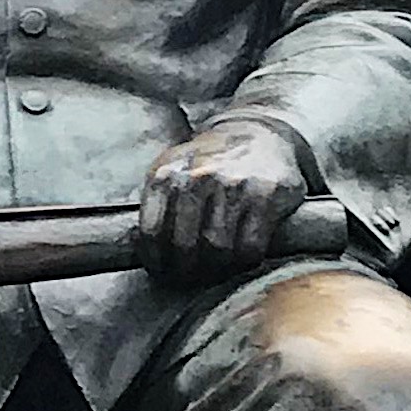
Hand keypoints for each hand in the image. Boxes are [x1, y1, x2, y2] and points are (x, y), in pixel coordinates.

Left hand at [139, 115, 311, 283]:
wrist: (259, 132)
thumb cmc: (210, 161)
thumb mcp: (173, 169)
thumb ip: (158, 204)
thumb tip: (145, 252)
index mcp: (166, 173)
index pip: (151, 233)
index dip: (156, 261)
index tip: (162, 271)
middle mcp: (197, 177)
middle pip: (185, 247)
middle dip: (186, 272)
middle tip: (191, 279)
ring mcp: (232, 185)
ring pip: (218, 250)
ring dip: (217, 270)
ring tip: (216, 270)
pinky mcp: (265, 194)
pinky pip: (250, 246)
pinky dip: (245, 262)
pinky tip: (242, 258)